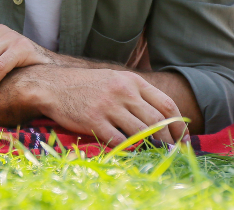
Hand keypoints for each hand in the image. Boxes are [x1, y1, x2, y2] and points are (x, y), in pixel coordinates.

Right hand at [29, 66, 187, 144]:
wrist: (52, 85)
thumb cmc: (85, 85)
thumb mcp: (114, 79)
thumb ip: (136, 94)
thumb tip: (163, 118)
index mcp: (131, 80)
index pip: (166, 105)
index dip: (179, 126)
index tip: (182, 140)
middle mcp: (122, 91)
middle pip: (157, 121)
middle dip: (168, 141)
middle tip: (171, 152)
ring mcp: (108, 106)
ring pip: (141, 132)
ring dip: (151, 147)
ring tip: (154, 154)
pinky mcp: (94, 120)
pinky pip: (119, 140)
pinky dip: (128, 149)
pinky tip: (130, 151)